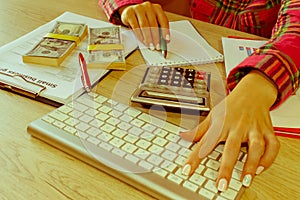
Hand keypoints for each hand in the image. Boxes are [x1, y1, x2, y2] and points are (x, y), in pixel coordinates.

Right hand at [119, 1, 169, 49]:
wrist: (129, 12)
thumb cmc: (143, 18)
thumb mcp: (152, 22)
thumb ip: (158, 30)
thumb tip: (163, 41)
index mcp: (157, 8)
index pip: (163, 20)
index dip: (165, 31)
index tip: (166, 40)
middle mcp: (148, 7)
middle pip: (153, 24)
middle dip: (156, 37)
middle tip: (157, 46)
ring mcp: (138, 9)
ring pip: (144, 25)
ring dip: (148, 38)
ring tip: (150, 45)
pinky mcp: (129, 13)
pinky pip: (135, 26)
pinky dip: (140, 35)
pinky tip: (142, 40)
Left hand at [180, 70, 279, 190]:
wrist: (252, 92)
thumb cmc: (231, 105)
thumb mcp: (213, 115)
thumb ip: (199, 129)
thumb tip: (184, 136)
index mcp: (221, 124)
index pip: (205, 143)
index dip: (195, 157)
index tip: (187, 170)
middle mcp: (237, 127)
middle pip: (232, 148)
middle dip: (226, 168)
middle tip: (221, 185)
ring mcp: (253, 129)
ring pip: (255, 146)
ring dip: (251, 164)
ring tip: (246, 179)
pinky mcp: (267, 130)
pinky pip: (272, 145)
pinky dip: (269, 157)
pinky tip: (261, 168)